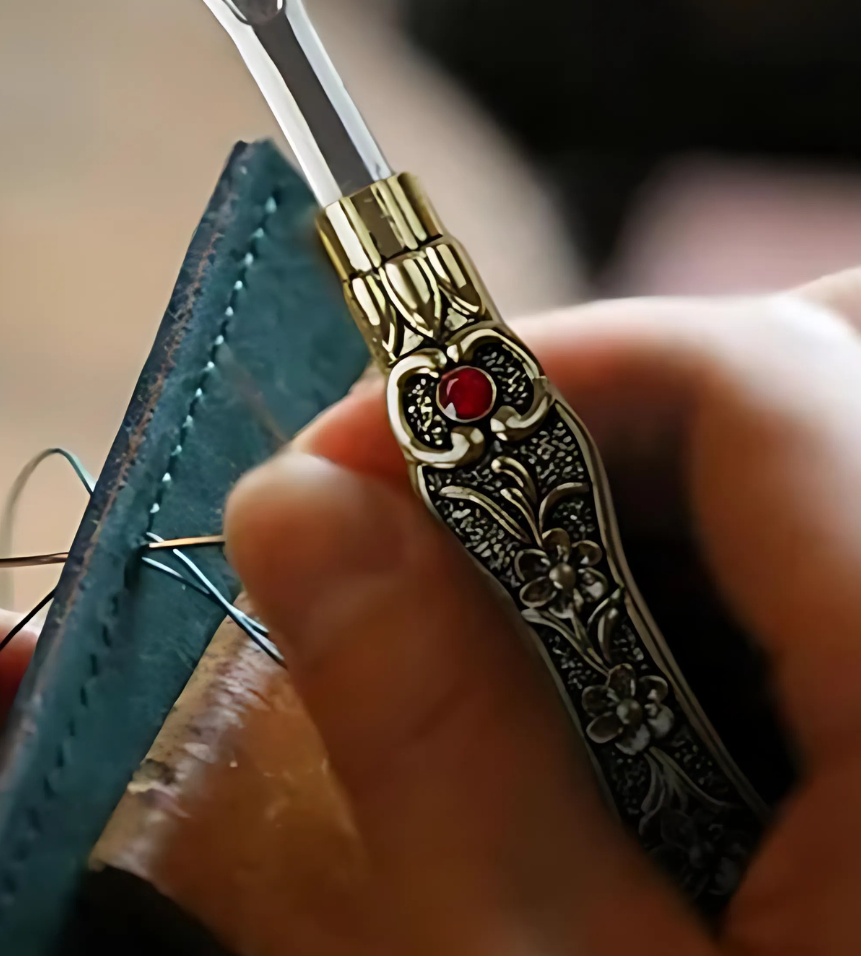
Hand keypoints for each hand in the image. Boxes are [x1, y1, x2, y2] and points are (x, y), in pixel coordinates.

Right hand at [226, 269, 860, 953]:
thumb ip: (432, 729)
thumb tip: (293, 504)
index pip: (738, 373)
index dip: (514, 382)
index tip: (343, 468)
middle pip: (793, 382)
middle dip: (577, 434)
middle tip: (426, 550)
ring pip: (811, 448)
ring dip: (634, 504)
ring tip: (520, 647)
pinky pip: (828, 540)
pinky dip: (703, 573)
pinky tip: (633, 701)